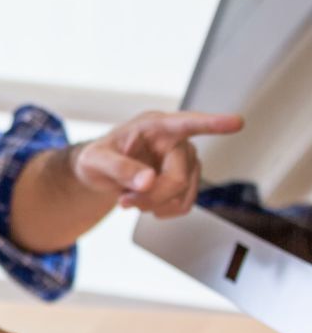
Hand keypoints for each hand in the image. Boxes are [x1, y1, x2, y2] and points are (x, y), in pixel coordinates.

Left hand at [73, 110, 242, 217]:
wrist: (101, 172)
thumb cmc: (98, 158)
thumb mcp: (95, 160)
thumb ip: (119, 168)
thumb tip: (148, 181)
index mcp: (155, 126)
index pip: (188, 123)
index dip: (213, 123)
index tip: (236, 122)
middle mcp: (177, 140)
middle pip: (178, 177)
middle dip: (150, 196)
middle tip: (124, 201)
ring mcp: (185, 161)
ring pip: (183, 194)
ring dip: (153, 205)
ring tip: (129, 198)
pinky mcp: (187, 179)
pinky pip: (184, 204)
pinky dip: (161, 210)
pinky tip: (144, 202)